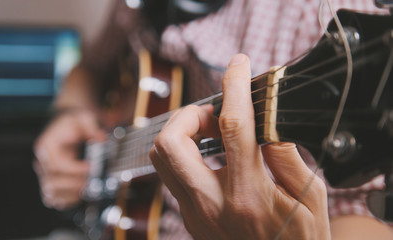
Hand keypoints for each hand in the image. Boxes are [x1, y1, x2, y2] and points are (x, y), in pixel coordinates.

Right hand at [33, 110, 105, 209]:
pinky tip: (80, 195)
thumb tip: (102, 139)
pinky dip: (66, 200)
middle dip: (73, 184)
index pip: (57, 164)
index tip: (91, 167)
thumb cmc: (73, 122)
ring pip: (50, 193)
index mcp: (47, 146)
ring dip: (70, 194)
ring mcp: (45, 173)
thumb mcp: (83, 117)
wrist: (65, 124)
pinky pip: (53, 198)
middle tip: (91, 180)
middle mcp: (43, 161)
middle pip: (52, 183)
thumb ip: (92, 127)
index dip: (75, 169)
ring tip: (86, 188)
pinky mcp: (51, 181)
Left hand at [150, 54, 329, 238]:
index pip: (232, 126)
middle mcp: (212, 204)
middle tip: (213, 112)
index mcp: (249, 195)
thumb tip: (266, 121)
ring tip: (208, 129)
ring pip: (160, 158)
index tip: (238, 66)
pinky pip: (171, 174)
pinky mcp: (189, 218)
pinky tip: (208, 153)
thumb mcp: (311, 198)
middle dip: (188, 113)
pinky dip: (183, 153)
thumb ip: (286, 156)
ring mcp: (194, 213)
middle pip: (171, 142)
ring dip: (180, 131)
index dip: (233, 86)